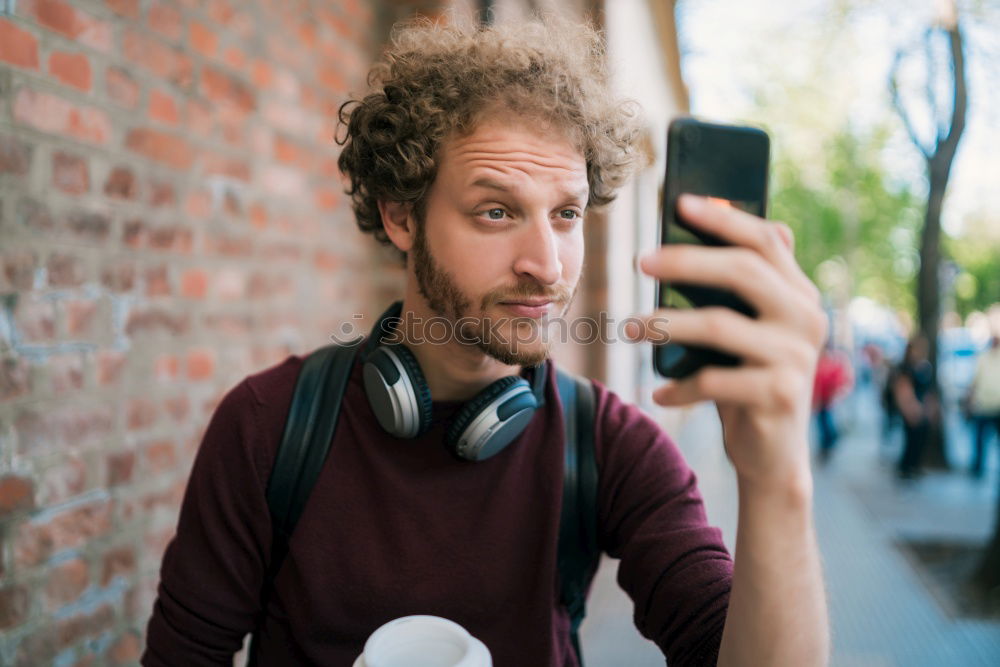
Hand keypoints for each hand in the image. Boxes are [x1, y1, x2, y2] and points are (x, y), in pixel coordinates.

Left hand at [628, 194, 827, 487]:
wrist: (772, 453)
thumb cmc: (745, 380)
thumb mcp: (742, 331)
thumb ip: (732, 288)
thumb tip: (697, 225)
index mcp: (798, 293)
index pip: (765, 240)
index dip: (724, 217)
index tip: (679, 202)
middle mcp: (806, 318)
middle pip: (743, 272)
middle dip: (687, 261)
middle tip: (640, 260)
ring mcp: (797, 357)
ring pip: (721, 325)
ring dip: (666, 324)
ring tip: (629, 328)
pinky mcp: (781, 395)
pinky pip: (714, 380)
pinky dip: (680, 387)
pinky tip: (659, 393)